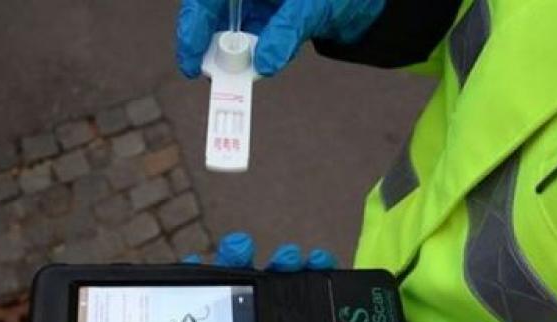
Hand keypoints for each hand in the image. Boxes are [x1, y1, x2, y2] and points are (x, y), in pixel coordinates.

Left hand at [168, 232, 358, 321]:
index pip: (215, 313)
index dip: (202, 288)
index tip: (192, 265)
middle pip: (245, 285)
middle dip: (239, 259)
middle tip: (239, 247)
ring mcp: (299, 320)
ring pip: (281, 277)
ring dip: (281, 259)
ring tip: (287, 256)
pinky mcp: (329, 314)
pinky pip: (322, 282)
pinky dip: (319, 265)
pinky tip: (317, 261)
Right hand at [177, 0, 385, 77]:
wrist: (364, 3)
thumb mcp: (313, 6)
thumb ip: (287, 32)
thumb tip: (265, 66)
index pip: (205, 0)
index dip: (192, 29)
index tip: (191, 64)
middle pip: (211, 19)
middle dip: (211, 50)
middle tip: (216, 79)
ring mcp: (254, 8)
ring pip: (229, 38)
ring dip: (236, 59)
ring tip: (244, 77)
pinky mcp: (266, 26)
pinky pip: (250, 48)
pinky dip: (257, 61)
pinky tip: (273, 58)